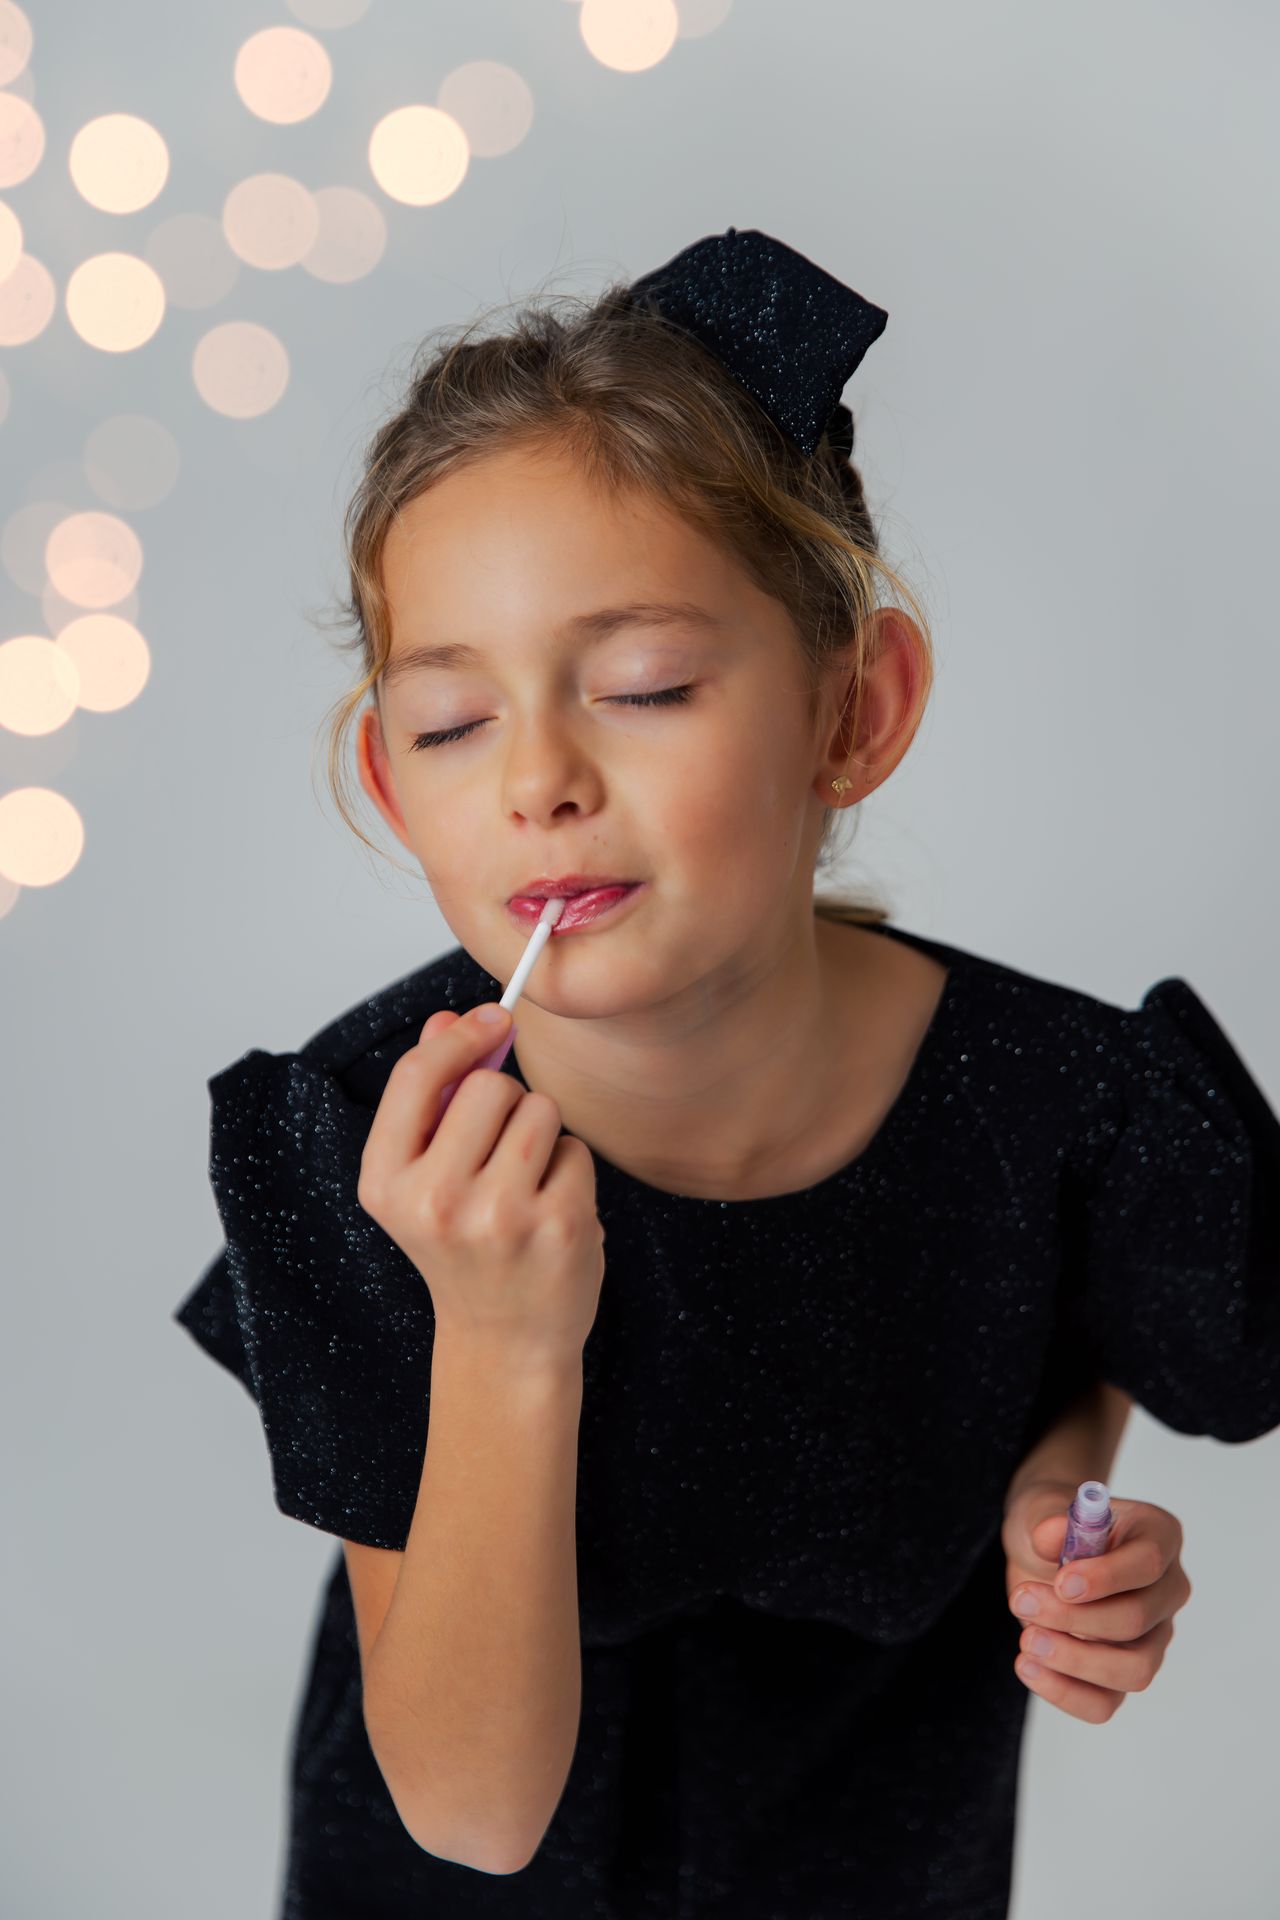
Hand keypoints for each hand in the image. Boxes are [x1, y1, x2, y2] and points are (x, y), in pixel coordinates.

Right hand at [357, 1004, 606, 1364]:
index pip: (416, 1076)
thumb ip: (430, 1096)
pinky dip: (569, 1171)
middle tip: (498, 1152)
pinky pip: (575, 1149)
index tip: (490, 1019)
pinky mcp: (558, 1226)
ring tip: (523, 1185)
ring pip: (539, 1110)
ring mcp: (499, 1216)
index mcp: (385, 1183)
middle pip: (489, 1087)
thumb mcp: (424, 1177)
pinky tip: (550, 1213)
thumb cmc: (464, 1247)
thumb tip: (447, 1018)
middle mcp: (435, 1201)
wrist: (503, 1340)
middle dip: (504, 1101)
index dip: (459, 1037)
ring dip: (540, 1134)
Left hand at [1001, 1477, 1191, 1723]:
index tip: (1061, 1583)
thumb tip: (1049, 1537)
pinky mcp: (1124, 1672)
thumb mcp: (1043, 1508)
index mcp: (1159, 1536)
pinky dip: (1066, 1692)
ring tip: (1027, 1639)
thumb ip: (1048, 1520)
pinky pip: (1106, 1703)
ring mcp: (1153, 1637)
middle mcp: (1167, 1591)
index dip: (1106, 1577)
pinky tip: (1028, 1667)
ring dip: (1074, 1660)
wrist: (1042, 1554)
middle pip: (1137, 1620)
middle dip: (1073, 1618)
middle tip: (1021, 1601)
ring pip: (1134, 1670)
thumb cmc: (1054, 1528)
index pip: (1147, 1563)